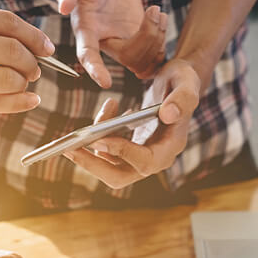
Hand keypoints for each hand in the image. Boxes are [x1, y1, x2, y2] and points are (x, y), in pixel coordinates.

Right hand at [0, 3, 55, 130]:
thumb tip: (26, 44)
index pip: (7, 23)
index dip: (34, 37)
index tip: (47, 48)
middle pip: (12, 50)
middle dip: (32, 63)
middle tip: (35, 71)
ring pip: (7, 78)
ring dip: (23, 84)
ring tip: (23, 85)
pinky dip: (19, 103)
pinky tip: (28, 101)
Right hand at [57, 0, 166, 86]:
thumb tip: (63, 7)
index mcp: (87, 29)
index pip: (88, 55)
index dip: (96, 69)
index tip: (105, 82)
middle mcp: (105, 40)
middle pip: (129, 58)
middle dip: (147, 38)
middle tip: (154, 10)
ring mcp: (123, 41)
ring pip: (144, 60)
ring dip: (157, 39)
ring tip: (158, 12)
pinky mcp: (138, 37)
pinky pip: (154, 54)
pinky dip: (162, 40)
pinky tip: (161, 19)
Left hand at [62, 59, 200, 188]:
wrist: (179, 83)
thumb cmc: (184, 80)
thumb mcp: (187, 81)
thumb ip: (183, 98)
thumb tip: (168, 114)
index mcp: (172, 146)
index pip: (145, 162)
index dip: (122, 153)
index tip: (100, 139)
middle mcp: (156, 157)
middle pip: (121, 176)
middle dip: (93, 166)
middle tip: (70, 149)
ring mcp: (142, 155)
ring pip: (109, 166)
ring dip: (91, 149)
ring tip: (88, 123)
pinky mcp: (131, 149)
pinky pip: (108, 151)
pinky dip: (100, 134)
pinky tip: (108, 109)